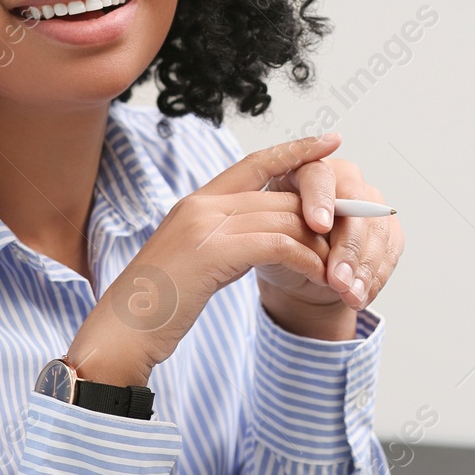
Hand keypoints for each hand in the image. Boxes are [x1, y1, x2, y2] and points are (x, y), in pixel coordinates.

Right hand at [66, 133, 350, 381]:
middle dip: (321, 216)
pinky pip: (279, 246)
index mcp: (195, 203)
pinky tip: (320, 278)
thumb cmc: (156, 305)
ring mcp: (205, 226)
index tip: (329, 141)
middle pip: (279, 197)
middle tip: (352, 232)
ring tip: (340, 266)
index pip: (254, 163)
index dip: (294, 151)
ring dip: (319, 246)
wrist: (122, 332)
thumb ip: (224, 241)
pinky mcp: (213, 252)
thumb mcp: (193, 261)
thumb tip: (264, 238)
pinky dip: (306, 261)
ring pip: (284, 220)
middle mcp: (201, 205)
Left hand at [254, 138, 403, 317]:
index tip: (318, 226)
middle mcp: (342, 179)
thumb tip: (300, 240)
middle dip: (348, 247)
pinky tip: (360, 295)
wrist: (299, 272)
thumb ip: (280, 232)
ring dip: (364, 269)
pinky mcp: (386, 226)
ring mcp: (369, 200)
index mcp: (305, 171)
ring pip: (377, 230)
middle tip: (338, 280)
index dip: (320, 199)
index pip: (318, 176)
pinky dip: (375, 277)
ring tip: (350, 296)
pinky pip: (390, 250)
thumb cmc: (279, 247)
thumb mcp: (267, 239)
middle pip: (356, 204)